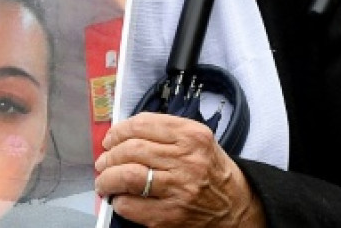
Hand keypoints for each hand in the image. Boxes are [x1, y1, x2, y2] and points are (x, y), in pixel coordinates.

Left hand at [93, 113, 263, 227]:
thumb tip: (120, 136)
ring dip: (107, 179)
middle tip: (103, 161)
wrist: (236, 205)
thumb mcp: (196, 140)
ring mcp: (179, 189)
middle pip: (131, 150)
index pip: (142, 125)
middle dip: (109, 156)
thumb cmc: (209, 169)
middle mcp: (186, 160)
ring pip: (128, 176)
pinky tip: (121, 199)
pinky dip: (119, 201)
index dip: (118, 131)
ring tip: (104, 181)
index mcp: (191, 136)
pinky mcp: (172, 215)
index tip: (110, 139)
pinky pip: (132, 205)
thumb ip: (163, 133)